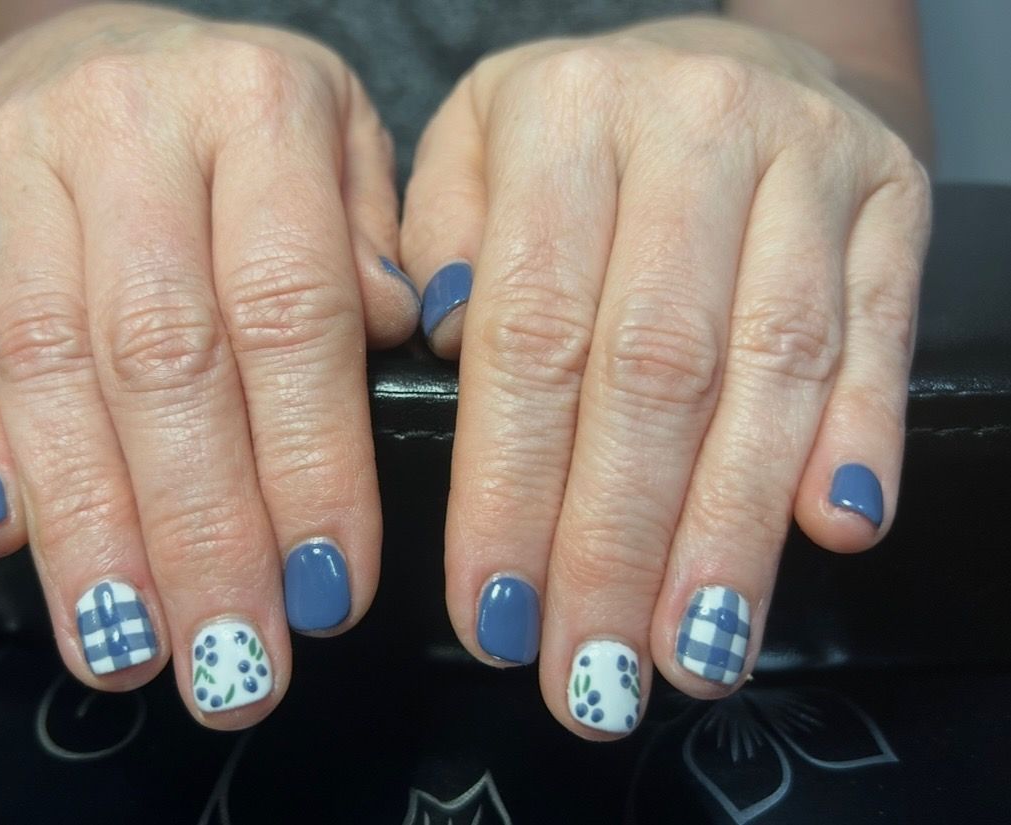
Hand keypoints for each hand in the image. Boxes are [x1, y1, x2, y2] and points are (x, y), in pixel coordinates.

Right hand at [0, 2, 416, 726]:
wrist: (105, 48)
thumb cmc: (248, 120)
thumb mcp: (350, 145)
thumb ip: (379, 245)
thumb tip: (397, 349)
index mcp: (259, 106)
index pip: (292, 311)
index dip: (309, 466)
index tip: (329, 590)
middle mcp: (132, 128)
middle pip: (164, 361)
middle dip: (200, 534)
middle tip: (232, 663)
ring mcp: (21, 169)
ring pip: (51, 372)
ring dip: (91, 532)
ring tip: (130, 647)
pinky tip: (13, 549)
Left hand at [400, 16, 929, 737]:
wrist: (717, 61)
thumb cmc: (574, 129)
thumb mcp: (470, 143)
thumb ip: (437, 238)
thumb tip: (445, 345)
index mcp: (563, 115)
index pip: (531, 331)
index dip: (510, 489)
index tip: (495, 612)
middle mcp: (691, 128)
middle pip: (653, 370)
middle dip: (617, 544)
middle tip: (590, 673)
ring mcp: (807, 160)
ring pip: (770, 370)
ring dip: (730, 531)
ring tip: (691, 649)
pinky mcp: (891, 200)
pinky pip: (878, 333)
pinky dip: (858, 442)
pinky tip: (828, 535)